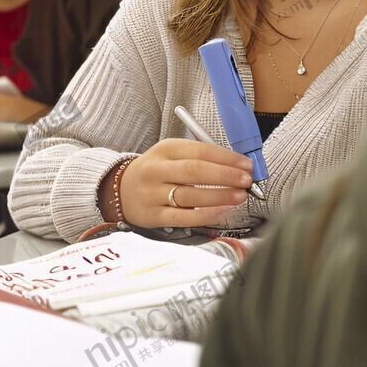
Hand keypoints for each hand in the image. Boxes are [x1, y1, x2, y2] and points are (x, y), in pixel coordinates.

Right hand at [104, 139, 253, 228]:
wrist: (120, 189)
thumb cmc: (155, 171)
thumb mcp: (171, 154)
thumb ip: (199, 158)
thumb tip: (235, 167)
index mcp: (165, 149)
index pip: (200, 150)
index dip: (226, 158)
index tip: (245, 165)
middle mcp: (157, 170)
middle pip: (196, 171)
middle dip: (226, 176)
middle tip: (246, 180)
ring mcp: (153, 193)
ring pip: (191, 195)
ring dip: (220, 196)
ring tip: (239, 196)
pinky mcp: (153, 215)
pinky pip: (183, 217)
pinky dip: (206, 214)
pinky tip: (222, 211)